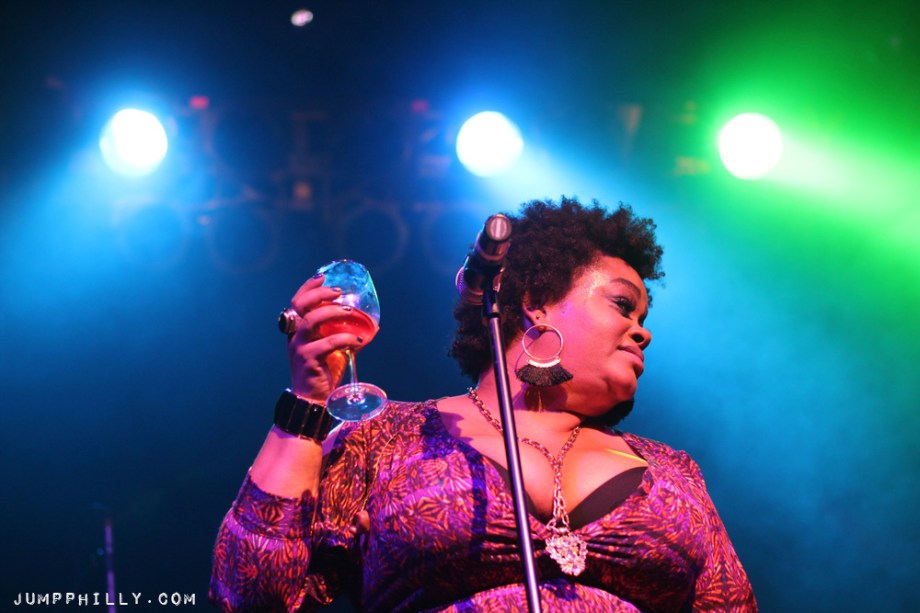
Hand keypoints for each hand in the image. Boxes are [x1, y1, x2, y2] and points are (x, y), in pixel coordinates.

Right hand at [286, 274, 375, 400]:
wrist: (313, 401)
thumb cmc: (323, 373)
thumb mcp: (334, 350)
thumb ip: (346, 336)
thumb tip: (371, 326)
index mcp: (298, 331)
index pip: (297, 302)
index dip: (308, 287)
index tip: (321, 276)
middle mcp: (295, 336)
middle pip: (300, 306)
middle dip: (319, 294)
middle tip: (338, 292)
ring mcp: (299, 348)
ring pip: (311, 321)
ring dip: (332, 312)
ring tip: (350, 312)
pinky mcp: (308, 360)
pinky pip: (327, 344)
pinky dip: (344, 339)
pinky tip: (358, 341)